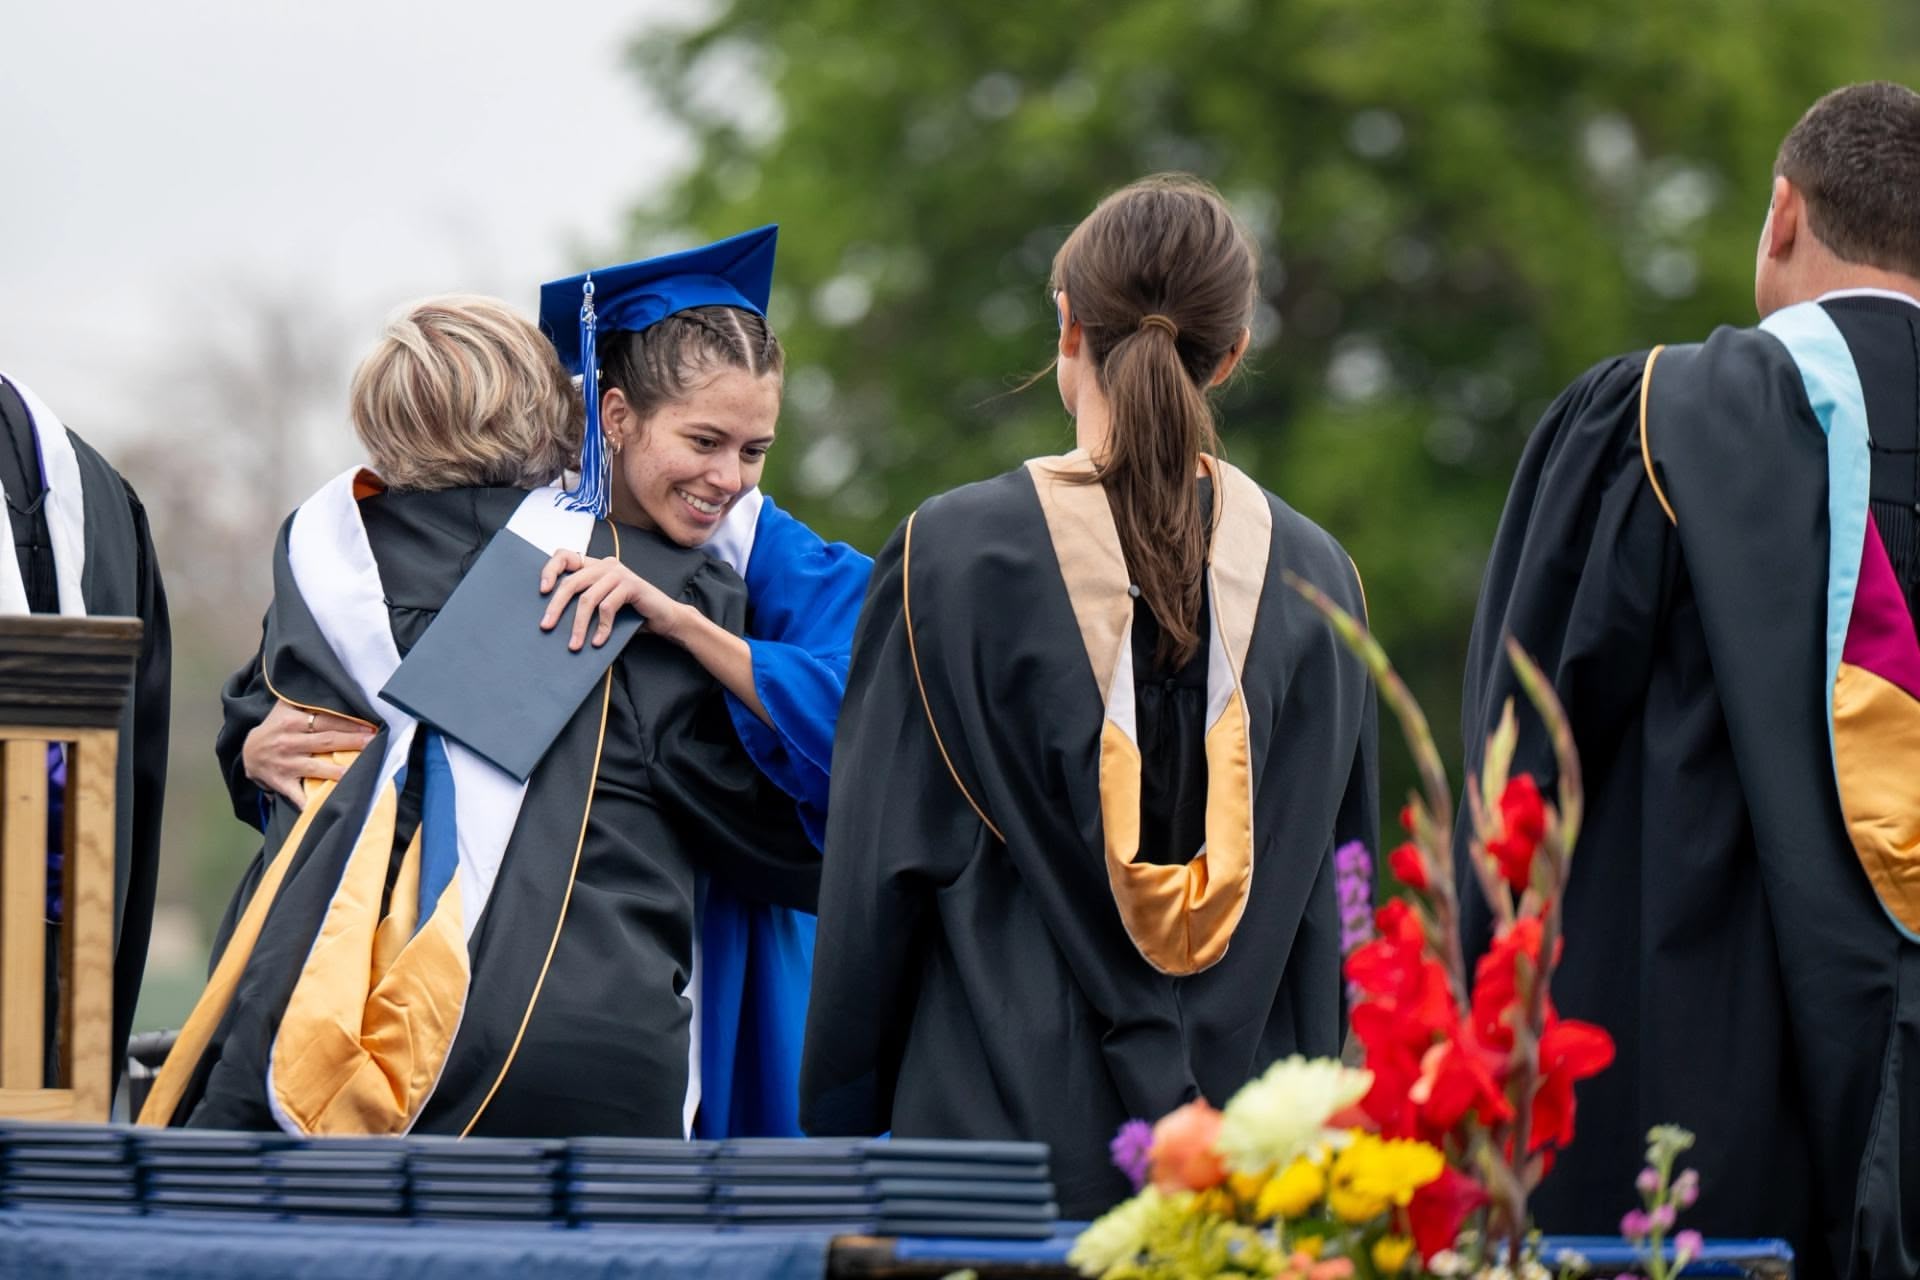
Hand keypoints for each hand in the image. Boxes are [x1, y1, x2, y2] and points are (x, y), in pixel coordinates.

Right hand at [242, 700, 373, 808]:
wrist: (248, 752)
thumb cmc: (276, 727)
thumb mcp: (285, 706)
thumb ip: (306, 697)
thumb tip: (330, 682)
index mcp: (292, 721)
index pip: (325, 720)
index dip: (348, 723)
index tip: (370, 725)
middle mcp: (289, 742)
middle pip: (326, 741)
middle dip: (351, 742)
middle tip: (374, 742)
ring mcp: (285, 764)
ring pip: (315, 768)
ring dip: (337, 770)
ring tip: (357, 770)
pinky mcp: (282, 783)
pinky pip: (298, 794)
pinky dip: (310, 801)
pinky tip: (326, 803)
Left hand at [539, 549, 685, 650]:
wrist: (666, 618)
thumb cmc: (632, 614)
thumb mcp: (603, 605)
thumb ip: (584, 601)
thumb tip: (551, 618)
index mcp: (596, 566)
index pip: (565, 556)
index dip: (550, 570)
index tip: (542, 591)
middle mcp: (606, 565)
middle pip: (571, 582)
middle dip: (556, 607)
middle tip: (546, 626)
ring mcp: (619, 573)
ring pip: (588, 598)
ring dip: (578, 625)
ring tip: (574, 645)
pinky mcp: (631, 585)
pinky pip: (608, 607)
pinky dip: (601, 628)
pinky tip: (598, 642)